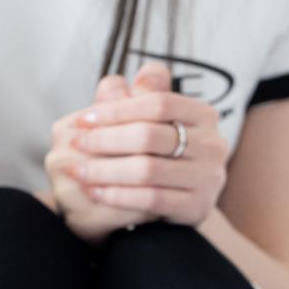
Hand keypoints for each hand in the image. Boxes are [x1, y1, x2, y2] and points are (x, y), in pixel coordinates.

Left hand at [47, 61, 227, 230]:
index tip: (83, 119)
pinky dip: (117, 195)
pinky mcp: (197, 207)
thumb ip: (130, 100)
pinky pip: (150, 199)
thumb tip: (112, 82)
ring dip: (104, 170)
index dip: (117, 110)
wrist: (183, 199)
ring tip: (76, 170)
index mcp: (203, 114)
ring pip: (147, 170)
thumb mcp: (148, 123)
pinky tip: (94, 191)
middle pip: (150, 136)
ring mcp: (208, 177)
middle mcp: (212, 144)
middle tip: (76, 144)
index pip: (158, 102)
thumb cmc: (160, 152)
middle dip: (105, 139)